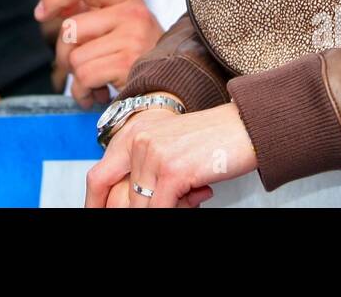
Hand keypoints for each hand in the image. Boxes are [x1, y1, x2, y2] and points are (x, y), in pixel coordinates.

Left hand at [35, 0, 162, 107]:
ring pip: (74, 57)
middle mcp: (132, 14)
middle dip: (65, 56)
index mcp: (128, 1)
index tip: (40, 14)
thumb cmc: (140, 62)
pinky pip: (84, 77)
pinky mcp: (128, 63)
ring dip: (77, 80)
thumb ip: (89, 16)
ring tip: (94, 86)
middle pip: (70, 28)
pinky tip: (98, 96)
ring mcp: (132, 37)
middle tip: (81, 70)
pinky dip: (83, 93)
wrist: (176, 91)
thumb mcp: (120, 30)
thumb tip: (48, 9)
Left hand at [86, 103, 254, 208]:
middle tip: (168, 204)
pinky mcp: (172, 170)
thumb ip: (145, 172)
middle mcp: (137, 141)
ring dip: (167, 208)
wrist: (245, 127)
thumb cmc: (210, 141)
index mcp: (131, 134)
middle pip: (118, 198)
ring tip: (190, 195)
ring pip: (141, 208)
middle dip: (132, 212)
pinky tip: (194, 198)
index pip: (98, 177)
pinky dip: (175, 212)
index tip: (97, 214)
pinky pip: (160, 209)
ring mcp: (152, 154)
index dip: (95, 203)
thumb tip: (133, 206)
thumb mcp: (167, 150)